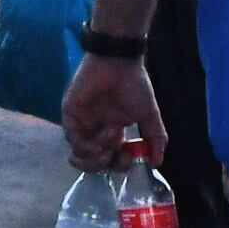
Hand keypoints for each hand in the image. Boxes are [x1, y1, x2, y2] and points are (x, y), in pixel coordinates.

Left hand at [61, 51, 161, 172]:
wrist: (120, 62)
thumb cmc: (135, 85)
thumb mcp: (150, 116)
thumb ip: (156, 139)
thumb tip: (157, 164)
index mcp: (113, 130)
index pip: (111, 157)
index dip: (118, 164)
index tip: (129, 159)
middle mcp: (95, 128)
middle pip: (92, 159)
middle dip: (103, 165)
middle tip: (113, 159)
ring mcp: (82, 121)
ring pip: (80, 152)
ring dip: (95, 157)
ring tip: (107, 149)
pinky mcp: (71, 113)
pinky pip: (72, 137)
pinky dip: (85, 146)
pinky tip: (98, 143)